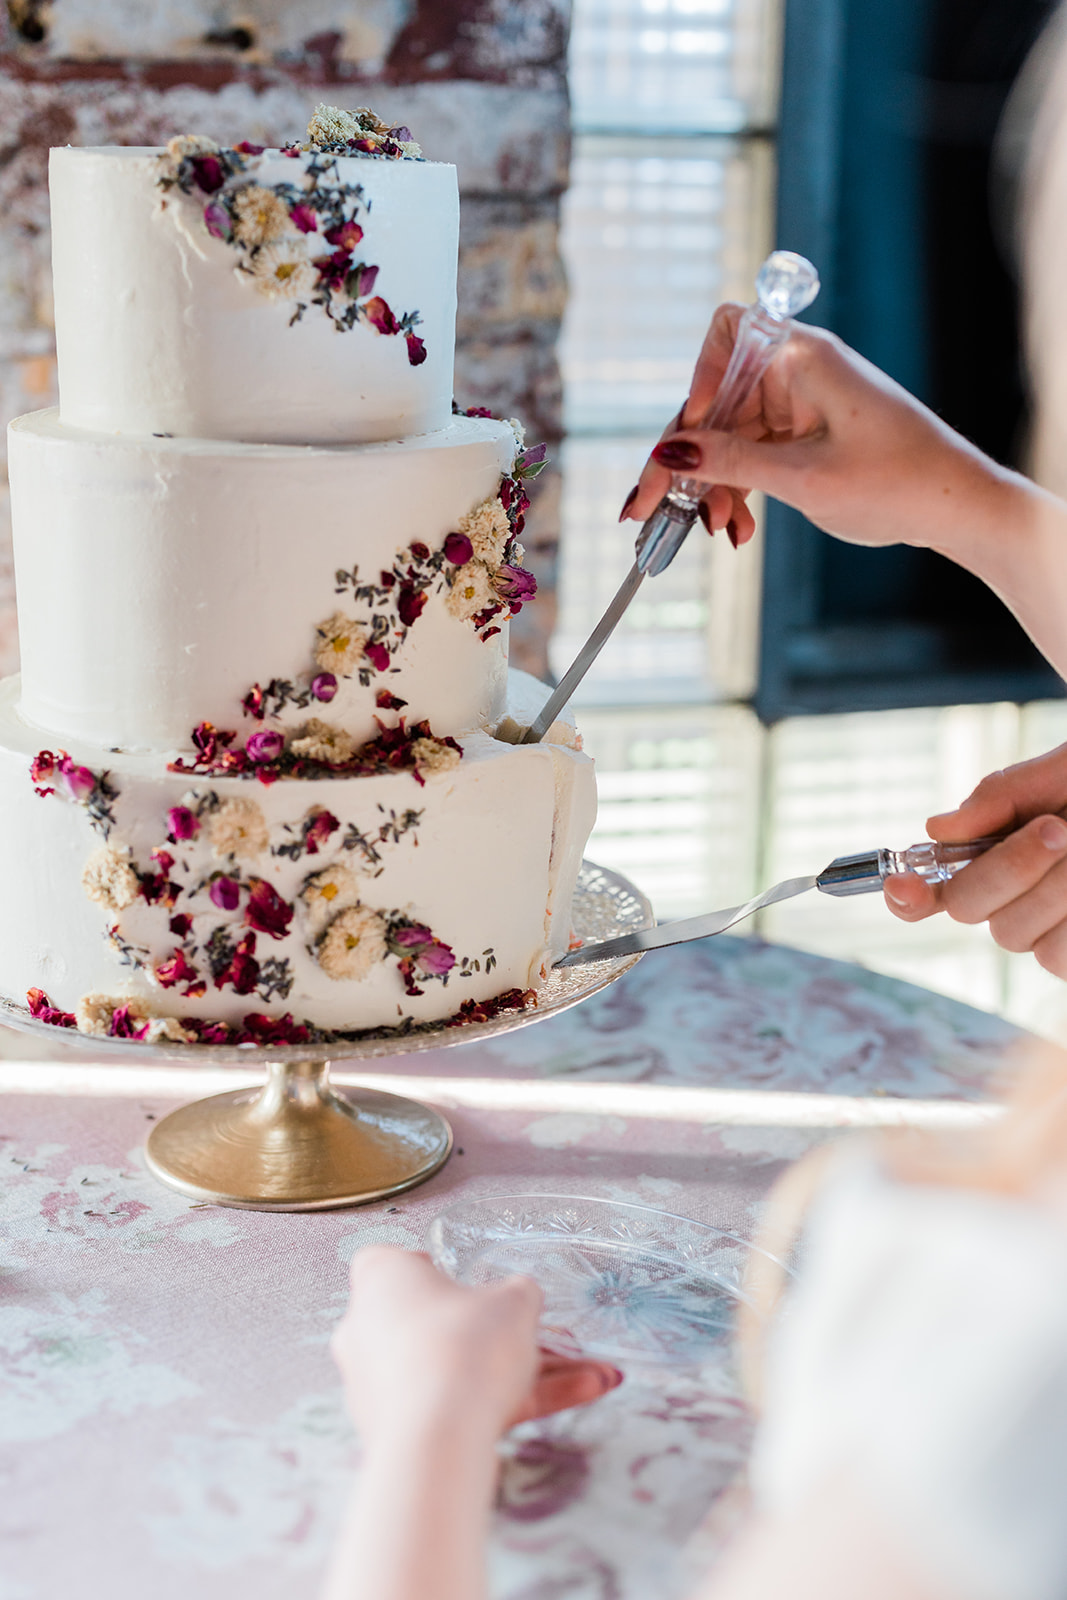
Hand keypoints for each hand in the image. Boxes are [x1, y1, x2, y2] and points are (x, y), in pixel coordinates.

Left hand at [331, 1247, 621, 1447]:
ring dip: (524, 1373)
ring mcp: (379, 1387)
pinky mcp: (398, 1433)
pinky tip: (578, 1396)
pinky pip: (461, 1408)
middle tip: (537, 1334)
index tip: (461, 1277)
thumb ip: (519, 1294)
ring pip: (459, 1371)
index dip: (426, 1266)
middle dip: (495, 1332)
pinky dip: (512, 1404)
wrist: (438, 1442)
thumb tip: (521, 1299)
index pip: (390, 1261)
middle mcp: (369, 1332)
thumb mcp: (513, 1302)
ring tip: (589, 1374)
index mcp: (382, 1282)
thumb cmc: (461, 1351)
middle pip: (436, 1323)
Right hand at [622, 305, 1017, 555]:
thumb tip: (669, 449)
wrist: (958, 506)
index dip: (697, 381)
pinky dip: (741, 487)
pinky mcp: (808, 434)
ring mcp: (802, 403)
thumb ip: (731, 462)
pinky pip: (754, 452)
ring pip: (731, 434)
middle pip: (717, 400)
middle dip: (688, 458)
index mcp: (801, 357)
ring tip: (718, 531)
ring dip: (716, 484)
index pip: (725, 334)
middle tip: (653, 512)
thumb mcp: (802, 477)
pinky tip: (738, 527)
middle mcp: (797, 370)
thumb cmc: (896, 482)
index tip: (688, 438)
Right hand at [882, 743, 1066, 975]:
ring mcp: (1048, 933)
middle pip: (971, 909)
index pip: (930, 888)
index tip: (904, 882)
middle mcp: (1012, 901)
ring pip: (1016, 936)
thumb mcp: (1065, 771)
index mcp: (994, 855)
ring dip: (1057, 893)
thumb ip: (1003, 795)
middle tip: (1061, 829)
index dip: (908, 893)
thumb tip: (938, 827)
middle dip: (1011, 868)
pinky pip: (1059, 959)